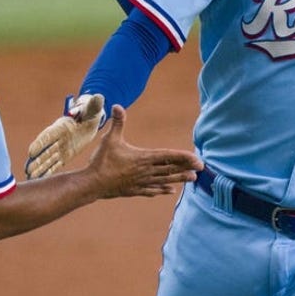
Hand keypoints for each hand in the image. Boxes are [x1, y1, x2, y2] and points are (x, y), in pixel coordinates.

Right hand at [25, 94, 105, 178]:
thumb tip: (98, 97)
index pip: (49, 135)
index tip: (31, 152)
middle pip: (45, 149)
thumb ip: (93, 104)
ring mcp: (61, 146)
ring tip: (29, 177)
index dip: (40, 143)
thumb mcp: (92, 107)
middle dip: (37, 159)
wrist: (90, 116)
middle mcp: (59, 137)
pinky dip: (48, 171)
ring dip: (39, 167)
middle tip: (27, 170)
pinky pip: (56, 164)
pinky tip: (40, 179)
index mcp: (63, 126)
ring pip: (48, 158)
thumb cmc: (91, 110)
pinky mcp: (66, 154)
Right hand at [85, 105, 201, 197]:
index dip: (184, 157)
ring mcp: (141, 182)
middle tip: (201, 169)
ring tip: (192, 179)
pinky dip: (162, 189)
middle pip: (170, 169)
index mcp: (143, 158)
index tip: (196, 159)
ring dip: (179, 179)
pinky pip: (152, 189)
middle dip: (186, 168)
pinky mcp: (135, 190)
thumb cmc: (101, 161)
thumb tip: (117, 105)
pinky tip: (170, 190)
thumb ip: (117, 122)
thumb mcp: (109, 139)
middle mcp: (146, 171)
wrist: (93, 184)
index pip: (168, 157)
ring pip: (164, 180)